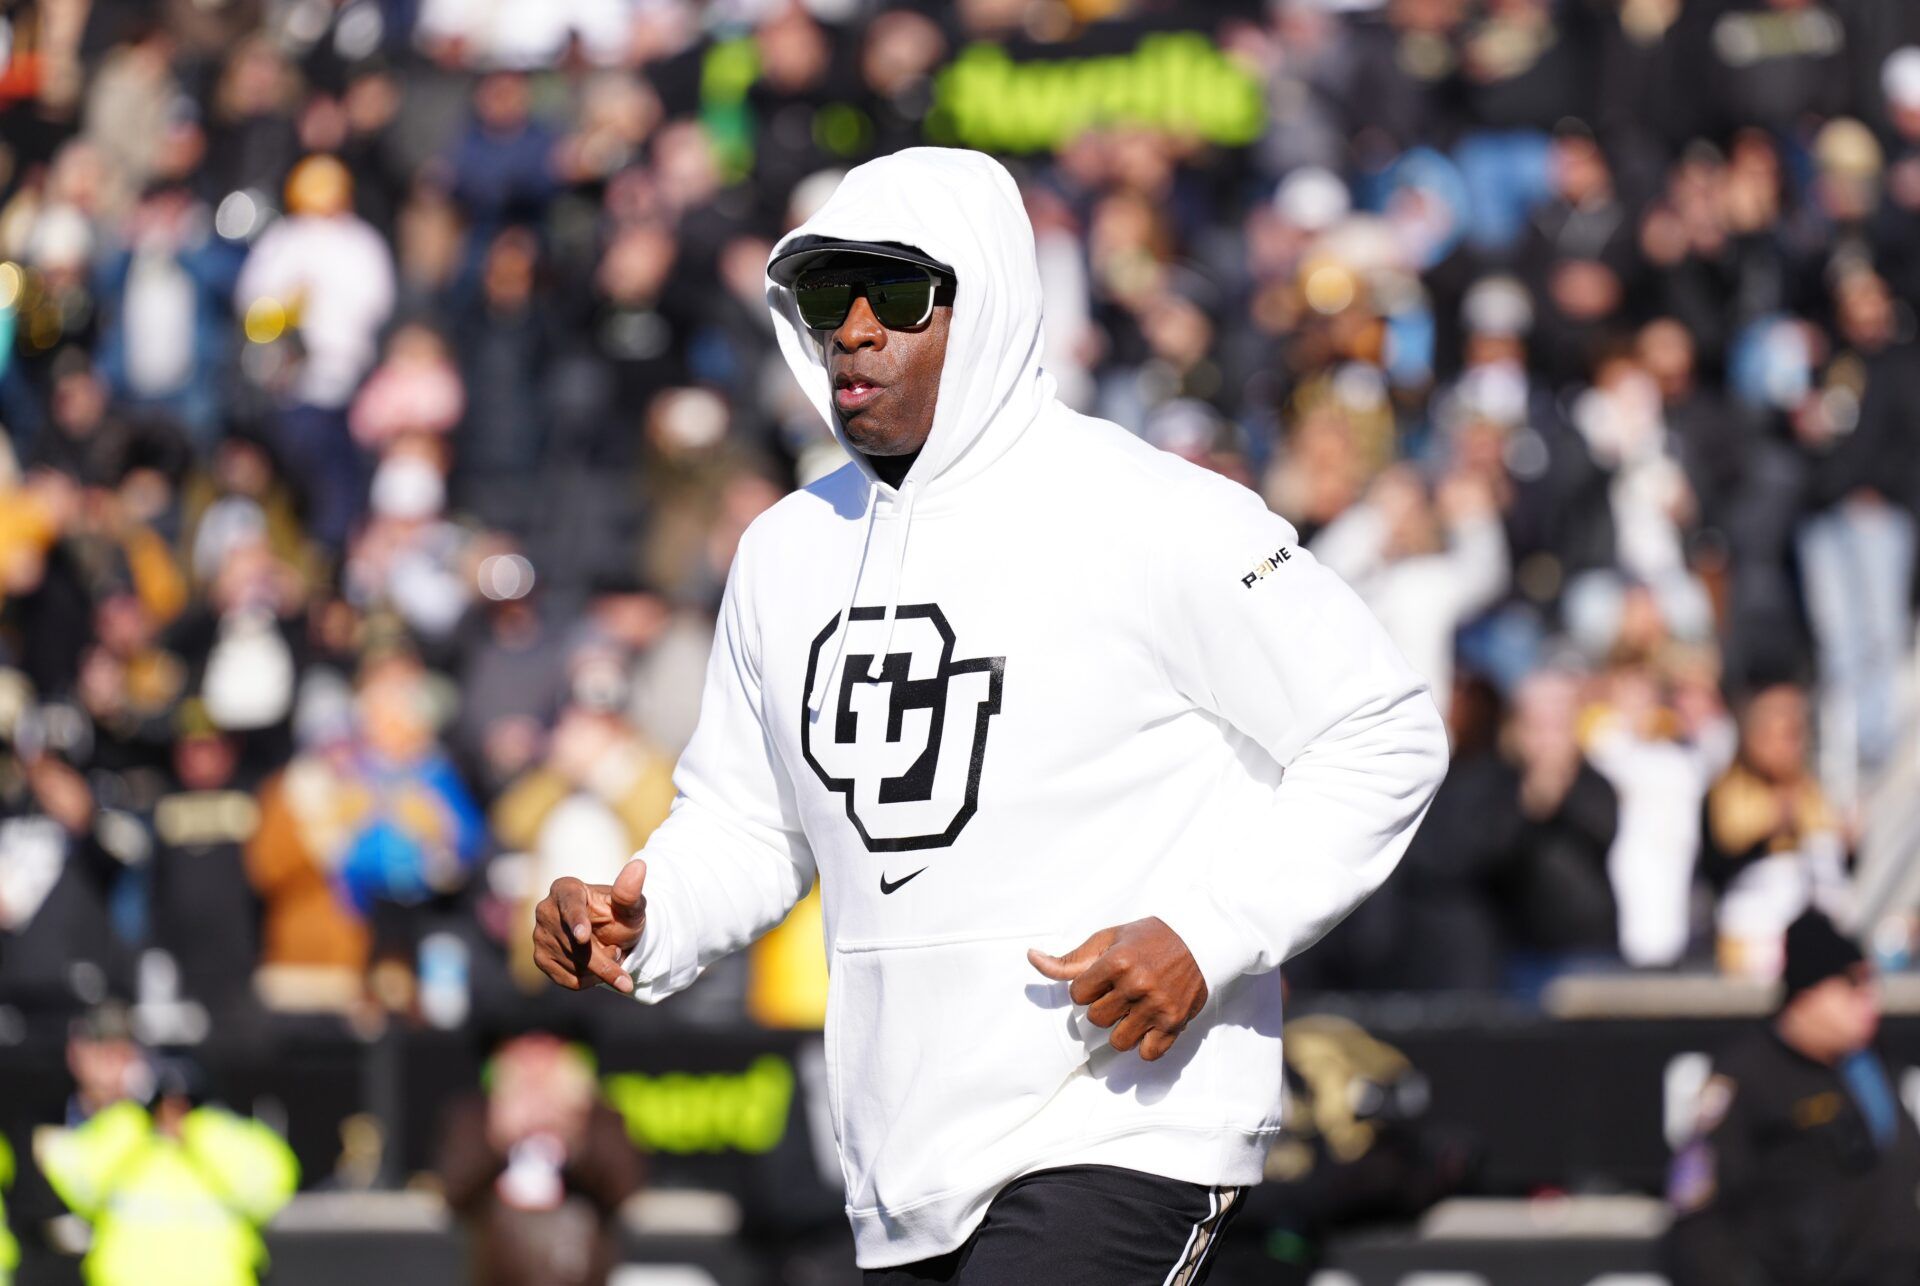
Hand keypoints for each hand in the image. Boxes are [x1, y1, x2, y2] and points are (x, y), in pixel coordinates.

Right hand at [532, 860, 646, 993]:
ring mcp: (540, 935)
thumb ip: (631, 892)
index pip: (570, 905)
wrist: (612, 938)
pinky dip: (590, 979)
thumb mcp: (631, 906)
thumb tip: (639, 865)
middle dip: (604, 958)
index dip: (577, 921)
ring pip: (573, 964)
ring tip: (610, 952)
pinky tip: (598, 968)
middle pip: (574, 945)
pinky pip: (569, 979)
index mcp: (566, 889)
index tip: (583, 937)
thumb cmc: (620, 916)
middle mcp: (546, 910)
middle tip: (623, 959)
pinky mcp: (541, 959)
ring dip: (600, 968)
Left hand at [1028, 917, 1207, 1061]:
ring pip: (1118, 1041)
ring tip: (1133, 1012)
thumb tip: (1031, 958)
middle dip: (1104, 1007)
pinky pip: (1148, 1053)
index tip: (1102, 980)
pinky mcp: (1174, 1023)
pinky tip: (1148, 1027)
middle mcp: (1136, 986)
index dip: (1087, 989)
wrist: (1199, 939)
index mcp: (1116, 962)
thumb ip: (1071, 958)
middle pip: (1096, 1019)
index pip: (1077, 994)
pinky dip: (1145, 1045)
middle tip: (1121, 993)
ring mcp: (1156, 1007)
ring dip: (1121, 1029)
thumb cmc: (1148, 938)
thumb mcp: (1108, 939)